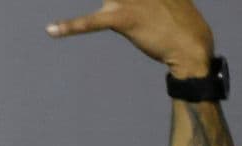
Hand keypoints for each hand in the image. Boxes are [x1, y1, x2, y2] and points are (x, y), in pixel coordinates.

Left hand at [47, 0, 213, 77]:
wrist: (191, 45)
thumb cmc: (178, 25)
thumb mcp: (166, 2)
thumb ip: (149, 0)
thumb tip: (139, 5)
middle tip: (102, 1)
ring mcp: (130, 0)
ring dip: (91, 8)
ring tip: (56, 3)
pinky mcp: (124, 18)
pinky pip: (92, 22)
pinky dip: (70, 26)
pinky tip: (51, 30)